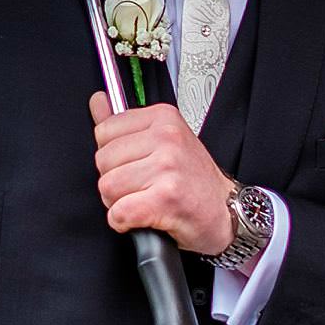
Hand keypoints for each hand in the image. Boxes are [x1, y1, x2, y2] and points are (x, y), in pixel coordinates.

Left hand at [89, 91, 234, 255]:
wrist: (226, 212)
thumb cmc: (194, 180)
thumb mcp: (163, 141)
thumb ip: (125, 124)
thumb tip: (98, 102)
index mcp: (163, 118)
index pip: (104, 131)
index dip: (113, 156)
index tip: (135, 165)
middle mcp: (166, 138)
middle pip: (102, 161)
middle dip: (115, 182)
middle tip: (143, 187)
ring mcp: (167, 167)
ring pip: (107, 187)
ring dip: (119, 203)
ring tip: (145, 201)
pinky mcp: (166, 198)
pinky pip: (119, 212)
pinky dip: (124, 222)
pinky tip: (143, 218)